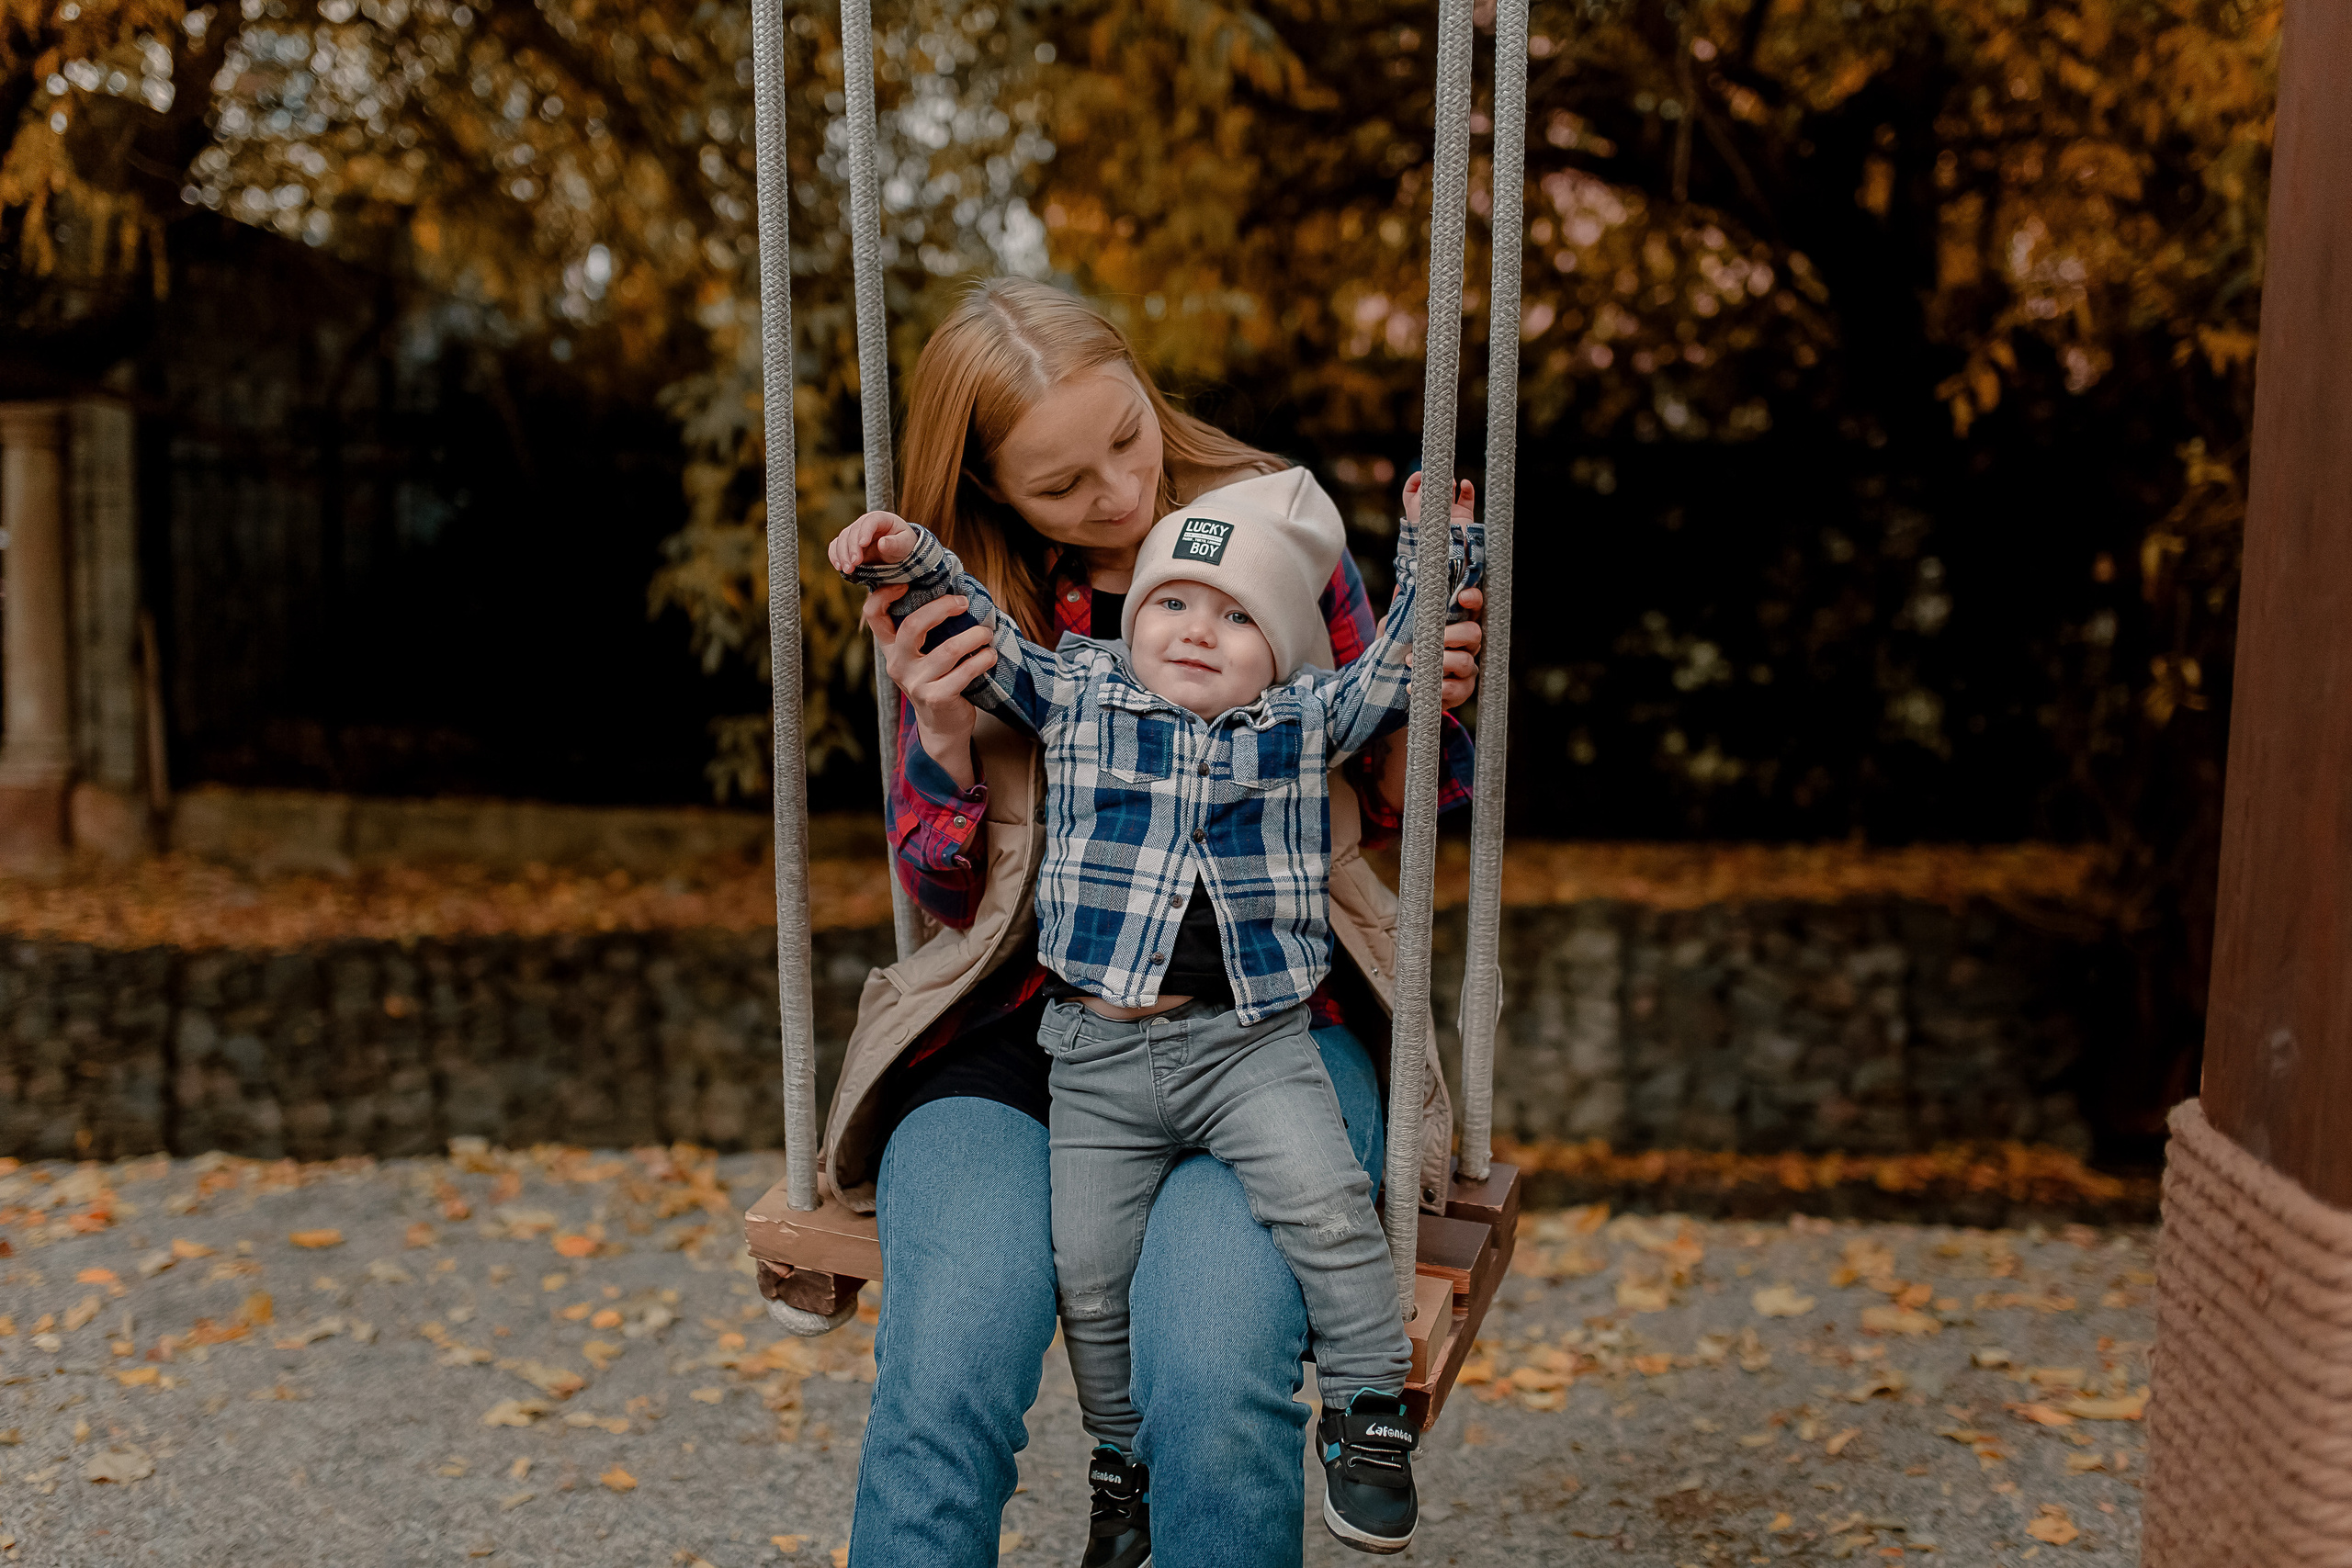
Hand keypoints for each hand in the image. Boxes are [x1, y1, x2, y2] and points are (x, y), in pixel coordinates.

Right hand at [827, 510, 918, 576]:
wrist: (898, 552)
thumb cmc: (904, 545)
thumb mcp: (905, 545)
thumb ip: (895, 544)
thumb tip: (882, 543)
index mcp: (880, 518)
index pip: (870, 521)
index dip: (864, 531)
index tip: (862, 544)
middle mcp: (864, 523)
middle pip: (853, 531)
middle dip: (852, 548)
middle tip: (855, 563)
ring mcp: (854, 533)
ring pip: (842, 539)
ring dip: (842, 554)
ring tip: (848, 569)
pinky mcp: (848, 544)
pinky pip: (836, 546)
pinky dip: (835, 555)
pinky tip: (838, 566)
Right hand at [860, 583, 997, 788]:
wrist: (942, 726)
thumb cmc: (937, 679)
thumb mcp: (921, 656)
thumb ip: (925, 630)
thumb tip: (954, 591)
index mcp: (891, 648)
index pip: (873, 616)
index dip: (884, 594)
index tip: (907, 582)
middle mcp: (898, 664)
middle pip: (912, 626)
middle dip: (942, 608)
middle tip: (963, 603)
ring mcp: (916, 683)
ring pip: (948, 649)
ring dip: (974, 635)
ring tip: (986, 633)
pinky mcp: (937, 697)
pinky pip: (965, 672)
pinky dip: (983, 659)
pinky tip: (990, 655)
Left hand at [1398, 473, 1482, 709]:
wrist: (1394, 671)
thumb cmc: (1409, 614)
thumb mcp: (1407, 566)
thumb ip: (1419, 523)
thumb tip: (1423, 478)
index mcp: (1458, 607)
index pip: (1476, 598)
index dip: (1473, 596)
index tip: (1463, 596)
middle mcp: (1467, 634)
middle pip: (1476, 632)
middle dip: (1458, 633)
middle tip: (1436, 635)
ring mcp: (1465, 663)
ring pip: (1468, 663)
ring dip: (1444, 662)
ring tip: (1416, 661)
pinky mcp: (1456, 690)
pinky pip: (1456, 694)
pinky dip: (1437, 693)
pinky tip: (1414, 690)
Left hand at [1400, 471, 1476, 530]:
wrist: (1445, 548)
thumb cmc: (1425, 529)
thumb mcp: (1417, 507)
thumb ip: (1421, 489)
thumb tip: (1428, 477)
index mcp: (1417, 510)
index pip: (1411, 492)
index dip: (1415, 480)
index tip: (1421, 473)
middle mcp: (1432, 510)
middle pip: (1433, 489)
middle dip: (1436, 480)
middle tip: (1439, 476)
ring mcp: (1449, 512)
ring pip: (1451, 491)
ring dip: (1451, 482)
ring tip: (1452, 482)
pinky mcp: (1463, 515)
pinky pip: (1467, 497)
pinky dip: (1467, 488)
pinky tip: (1465, 484)